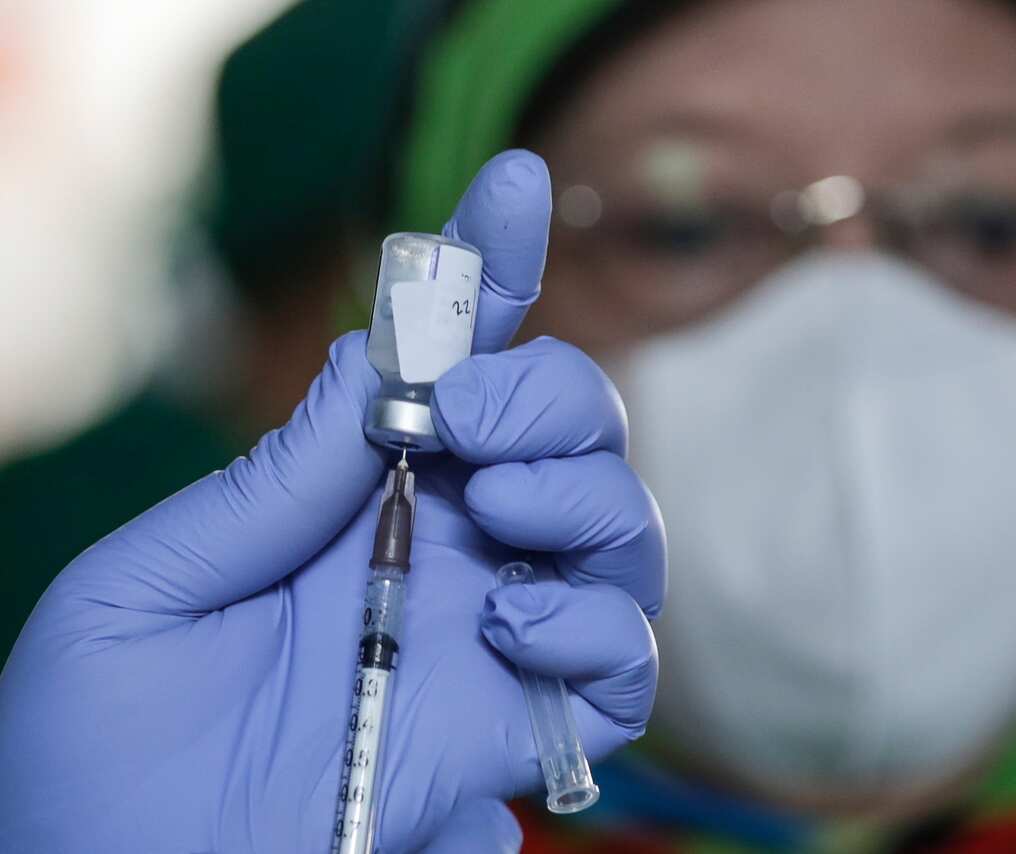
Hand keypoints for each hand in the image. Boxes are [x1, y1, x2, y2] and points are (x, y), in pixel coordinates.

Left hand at [0, 150, 664, 852]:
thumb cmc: (99, 765)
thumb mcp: (143, 598)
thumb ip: (266, 486)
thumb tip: (369, 363)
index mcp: (355, 499)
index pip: (446, 368)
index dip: (489, 277)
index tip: (510, 192)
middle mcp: (446, 554)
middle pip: (571, 433)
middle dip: (550, 393)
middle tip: (470, 414)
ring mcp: (496, 639)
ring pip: (622, 529)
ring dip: (586, 490)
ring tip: (497, 504)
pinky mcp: (525, 731)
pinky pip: (623, 664)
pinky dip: (593, 627)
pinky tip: (509, 627)